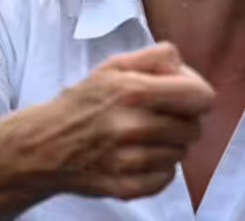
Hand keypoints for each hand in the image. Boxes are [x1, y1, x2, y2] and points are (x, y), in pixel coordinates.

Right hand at [0, 43, 214, 200]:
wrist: (43, 145)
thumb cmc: (83, 102)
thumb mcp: (114, 66)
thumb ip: (155, 57)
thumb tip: (183, 66)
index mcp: (134, 91)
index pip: (202, 98)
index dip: (197, 94)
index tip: (183, 96)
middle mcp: (133, 127)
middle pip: (194, 129)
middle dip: (182, 121)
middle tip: (158, 117)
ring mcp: (129, 161)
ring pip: (181, 154)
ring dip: (168, 145)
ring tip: (142, 137)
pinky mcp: (125, 187)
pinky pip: (166, 177)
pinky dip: (157, 169)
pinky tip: (136, 157)